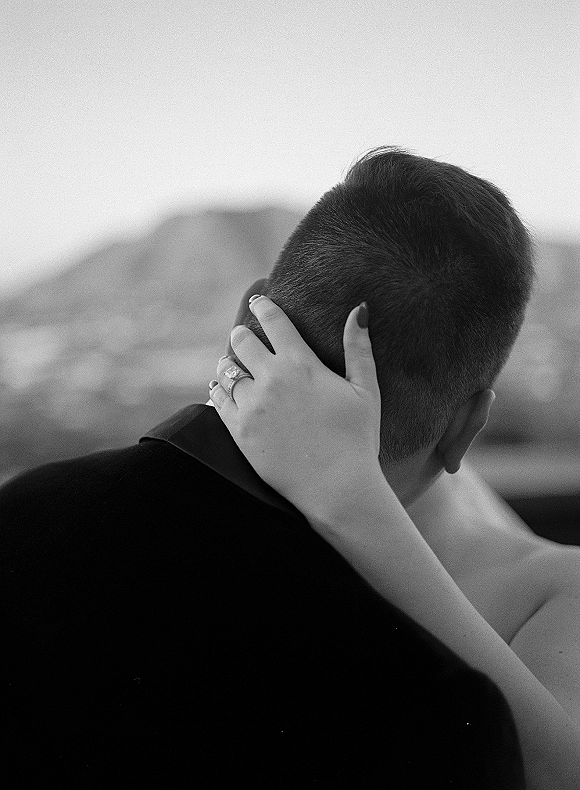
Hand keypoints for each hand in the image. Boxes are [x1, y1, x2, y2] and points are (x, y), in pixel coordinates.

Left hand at [209, 296, 383, 519]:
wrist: (337, 488)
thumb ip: (359, 348)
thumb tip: (359, 309)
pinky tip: (222, 390)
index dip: (264, 306)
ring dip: (230, 365)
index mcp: (301, 365)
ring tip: (233, 365)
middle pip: (242, 342)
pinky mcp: (239, 433)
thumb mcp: (365, 390)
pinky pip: (219, 402)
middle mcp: (271, 380)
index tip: (259, 301)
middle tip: (245, 336)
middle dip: (243, 335)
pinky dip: (219, 392)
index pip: (274, 322)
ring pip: (227, 372)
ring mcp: (251, 407)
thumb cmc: (357, 439)